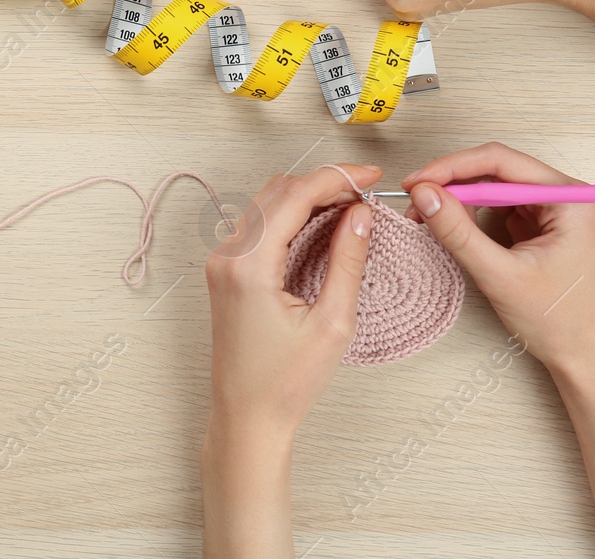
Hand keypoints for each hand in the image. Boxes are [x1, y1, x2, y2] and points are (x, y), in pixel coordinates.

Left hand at [205, 165, 376, 438]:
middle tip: (366, 193)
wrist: (247, 417)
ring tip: (351, 208)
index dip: (337, 178)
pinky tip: (324, 226)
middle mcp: (228, 256)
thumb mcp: (332, 323)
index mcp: (249, 265)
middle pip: (278, 191)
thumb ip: (347, 262)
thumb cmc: (285, 383)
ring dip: (308, 197)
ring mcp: (223, 262)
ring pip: (268, 204)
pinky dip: (292, 217)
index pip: (294, 195)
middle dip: (324, 183)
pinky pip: (261, 226)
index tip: (372, 177)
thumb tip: (361, 216)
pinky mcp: (227, 271)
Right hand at [404, 143, 594, 374]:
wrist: (583, 358)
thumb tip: (426, 195)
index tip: (418, 182)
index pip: (501, 161)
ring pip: (493, 187)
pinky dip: (471, 215)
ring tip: (430, 216)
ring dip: (459, 199)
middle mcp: (564, 196)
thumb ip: (459, 232)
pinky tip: (453, 227)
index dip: (452, 167)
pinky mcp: (539, 226)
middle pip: (496, 170)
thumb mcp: (501, 276)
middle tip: (417, 200)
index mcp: (569, 199)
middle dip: (452, 183)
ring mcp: (551, 211)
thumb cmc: (561, 322)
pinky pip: (498, 207)